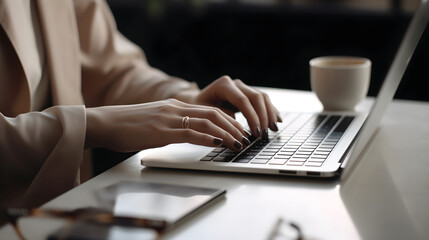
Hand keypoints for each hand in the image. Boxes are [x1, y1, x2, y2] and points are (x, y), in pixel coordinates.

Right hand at [85, 99, 250, 151]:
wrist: (105, 123)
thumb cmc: (126, 126)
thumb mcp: (153, 122)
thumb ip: (171, 125)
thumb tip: (186, 133)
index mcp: (174, 106)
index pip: (208, 110)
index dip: (227, 120)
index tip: (238, 130)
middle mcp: (175, 109)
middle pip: (213, 113)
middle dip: (233, 125)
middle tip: (245, 137)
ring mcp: (169, 119)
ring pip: (206, 121)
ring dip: (226, 132)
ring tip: (238, 142)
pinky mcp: (161, 131)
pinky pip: (190, 132)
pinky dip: (208, 138)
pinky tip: (218, 143)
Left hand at [179, 76, 281, 138]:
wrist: (197, 102)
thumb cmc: (198, 109)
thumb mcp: (205, 114)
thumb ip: (221, 119)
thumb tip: (238, 129)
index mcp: (223, 85)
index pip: (242, 100)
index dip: (252, 117)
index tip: (256, 132)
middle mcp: (235, 83)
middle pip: (256, 97)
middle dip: (262, 117)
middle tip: (264, 134)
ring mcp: (243, 87)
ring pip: (262, 97)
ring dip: (269, 114)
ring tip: (273, 129)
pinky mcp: (248, 93)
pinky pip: (263, 100)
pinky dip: (270, 110)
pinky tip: (276, 121)